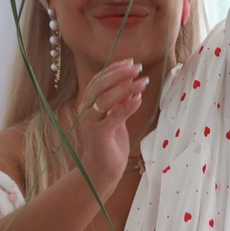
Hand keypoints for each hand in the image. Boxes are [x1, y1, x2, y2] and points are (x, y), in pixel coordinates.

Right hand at [69, 60, 148, 187]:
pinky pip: (113, 118)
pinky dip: (127, 107)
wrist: (103, 169)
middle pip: (100, 85)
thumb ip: (121, 101)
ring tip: (143, 82)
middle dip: (119, 74)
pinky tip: (139, 100)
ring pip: (105, 99)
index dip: (113, 69)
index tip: (130, 61)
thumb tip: (132, 83)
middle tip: (138, 67)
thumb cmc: (110, 142)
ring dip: (126, 88)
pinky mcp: (99, 135)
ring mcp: (90, 123)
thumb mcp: (117, 117)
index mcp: (88, 105)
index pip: (98, 80)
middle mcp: (85, 111)